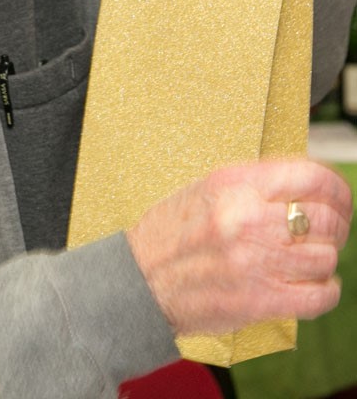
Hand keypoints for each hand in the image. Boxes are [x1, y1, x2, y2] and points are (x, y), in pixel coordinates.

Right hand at [126, 159, 352, 334]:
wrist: (140, 281)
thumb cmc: (170, 233)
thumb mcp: (204, 189)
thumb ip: (252, 184)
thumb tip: (304, 183)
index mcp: (233, 184)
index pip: (310, 177)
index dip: (336, 188)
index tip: (339, 197)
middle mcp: (245, 218)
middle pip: (325, 218)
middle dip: (336, 225)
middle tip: (330, 230)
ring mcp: (254, 261)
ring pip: (326, 256)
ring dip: (325, 258)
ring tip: (311, 258)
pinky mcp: (259, 301)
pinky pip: (319, 296)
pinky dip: (326, 291)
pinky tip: (314, 284)